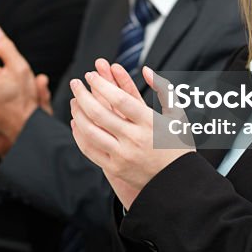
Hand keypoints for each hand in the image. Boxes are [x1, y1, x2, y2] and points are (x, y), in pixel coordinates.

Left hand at [70, 60, 193, 209]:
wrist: (177, 181)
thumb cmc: (177, 144)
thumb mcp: (177, 115)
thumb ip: (162, 89)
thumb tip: (145, 70)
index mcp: (150, 123)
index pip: (119, 99)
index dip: (102, 84)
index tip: (91, 74)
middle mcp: (134, 139)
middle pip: (99, 113)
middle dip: (82, 94)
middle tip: (75, 83)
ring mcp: (123, 155)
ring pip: (90, 131)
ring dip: (77, 113)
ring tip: (74, 100)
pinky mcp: (115, 168)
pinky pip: (89, 150)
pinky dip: (79, 134)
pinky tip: (75, 121)